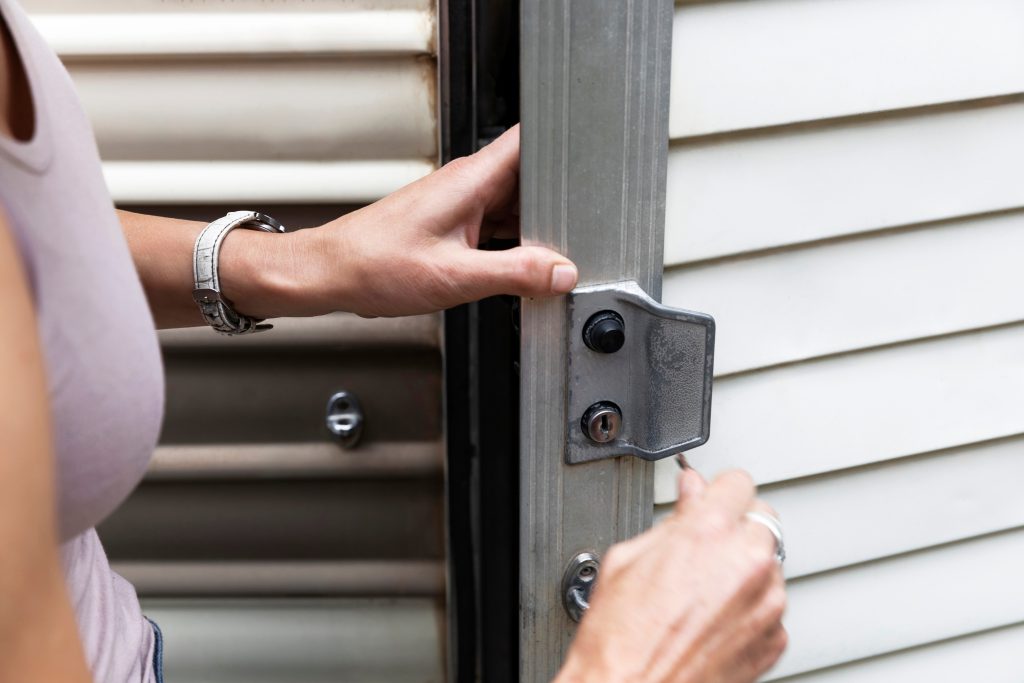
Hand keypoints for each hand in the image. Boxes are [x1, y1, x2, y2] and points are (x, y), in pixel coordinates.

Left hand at [287, 125, 577, 317]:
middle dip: (556, 203)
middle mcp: (467, 184)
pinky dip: (513, 242)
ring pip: (516, 204)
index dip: (566, 143)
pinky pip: (498, 224)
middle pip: (532, 178)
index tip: (592, 161)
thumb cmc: (374, 264)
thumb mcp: (455, 277)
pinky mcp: (453, 222)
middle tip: (570, 235)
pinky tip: (514, 267)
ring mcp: (460, 202)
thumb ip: (515, 273)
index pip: (530, 139)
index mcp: (471, 180)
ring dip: (534, 228)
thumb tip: (560, 272)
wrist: (332, 274)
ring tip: (542, 256)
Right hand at [556, 470, 787, 682]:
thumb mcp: (628, 558)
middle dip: (735, 527)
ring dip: (744, 568)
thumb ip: (672, 518)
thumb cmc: (620, 640)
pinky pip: (771, 606)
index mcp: (709, 532)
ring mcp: (767, 603)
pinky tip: (712, 620)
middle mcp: (747, 563)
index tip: (709, 499)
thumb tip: (691, 491)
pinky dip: (749, 608)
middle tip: (703, 548)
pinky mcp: (774, 639)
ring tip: (701, 592)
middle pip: (762, 518)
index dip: (718, 491)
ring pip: (769, 563)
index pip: (737, 482)